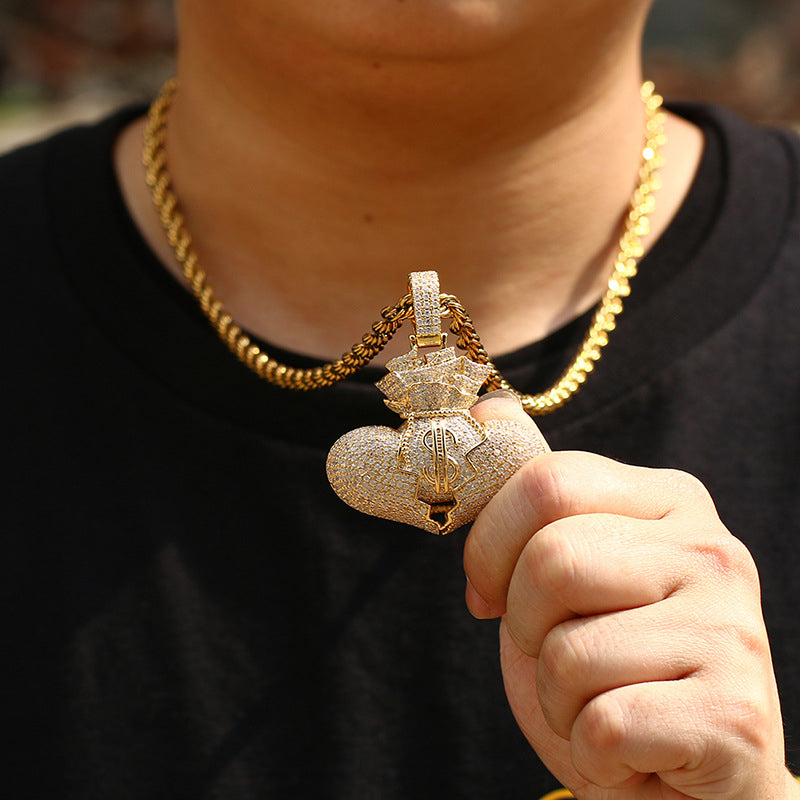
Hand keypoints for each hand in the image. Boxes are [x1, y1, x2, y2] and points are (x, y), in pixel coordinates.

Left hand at [464, 395, 797, 799]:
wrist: (684, 778)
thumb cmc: (613, 665)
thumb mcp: (567, 567)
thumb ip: (534, 494)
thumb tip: (483, 409)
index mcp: (671, 500)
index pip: (547, 482)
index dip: (490, 542)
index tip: (487, 591)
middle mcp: (714, 551)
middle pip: (550, 561)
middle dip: (522, 624)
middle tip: (555, 655)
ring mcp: (732, 631)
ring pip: (566, 652)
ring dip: (556, 697)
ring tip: (599, 702)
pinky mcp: (735, 715)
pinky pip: (601, 724)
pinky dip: (590, 750)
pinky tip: (630, 750)